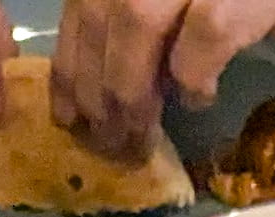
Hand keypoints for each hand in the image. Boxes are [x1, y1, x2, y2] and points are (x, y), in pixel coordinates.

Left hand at [48, 0, 274, 158]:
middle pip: (102, 11)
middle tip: (109, 144)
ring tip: (143, 135)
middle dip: (95, 88)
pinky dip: (192, 76)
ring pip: (134, 20)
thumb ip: (158, 19)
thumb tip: (105, 81)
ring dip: (129, 89)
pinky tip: (203, 96)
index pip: (86, 0)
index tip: (72, 115)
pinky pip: (202, 37)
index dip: (71, 61)